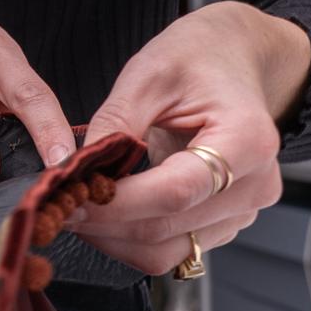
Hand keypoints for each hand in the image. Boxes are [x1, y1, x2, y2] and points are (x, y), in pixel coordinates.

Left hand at [68, 1, 309, 272]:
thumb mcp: (148, 75)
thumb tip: (76, 168)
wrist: (230, 59)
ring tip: (74, 208)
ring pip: (168, 250)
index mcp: (246, 141)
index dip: (116, 202)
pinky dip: (131, 237)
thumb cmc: (195, 59)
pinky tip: (103, 212)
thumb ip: (115, 125)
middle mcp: (254, 185)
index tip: (71, 196)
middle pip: (168, 229)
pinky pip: (173, 248)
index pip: (175, 191)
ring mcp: (242, 210)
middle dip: (104, 222)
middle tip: (56, 205)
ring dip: (113, 237)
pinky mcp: (223, 223)